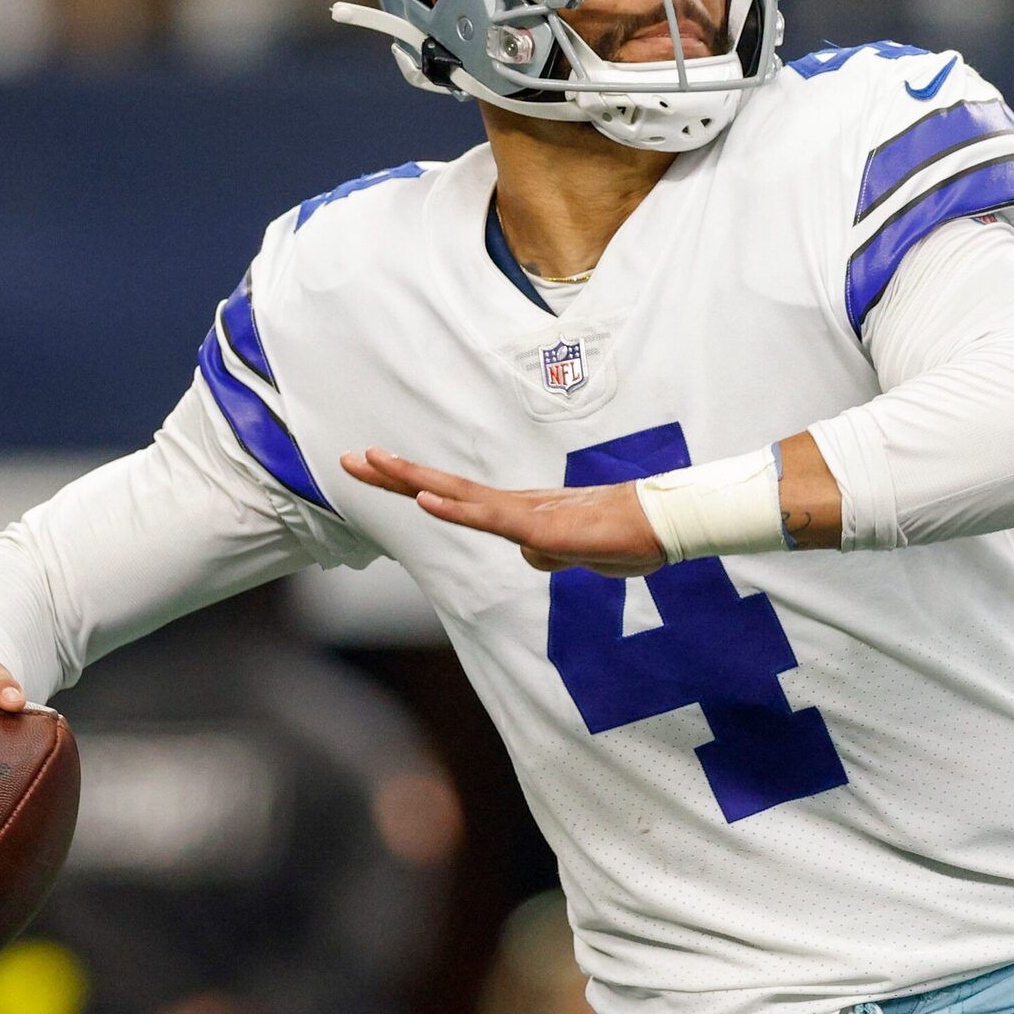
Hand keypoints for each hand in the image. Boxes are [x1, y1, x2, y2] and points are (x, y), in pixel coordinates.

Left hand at [344, 448, 663, 575]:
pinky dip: (456, 510)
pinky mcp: (542, 526)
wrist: (664, 527)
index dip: (415, 483)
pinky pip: (491, 519)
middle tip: (349, 458)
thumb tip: (528, 552)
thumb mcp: (576, 555)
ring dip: (413, 480)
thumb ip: (548, 550)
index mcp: (519, 513)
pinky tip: (427, 500)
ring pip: (461, 495)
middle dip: (395, 474)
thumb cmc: (626, 537)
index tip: (377, 470)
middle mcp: (515, 507)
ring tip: (373, 464)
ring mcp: (527, 514)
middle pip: (446, 488)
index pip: (455, 497)